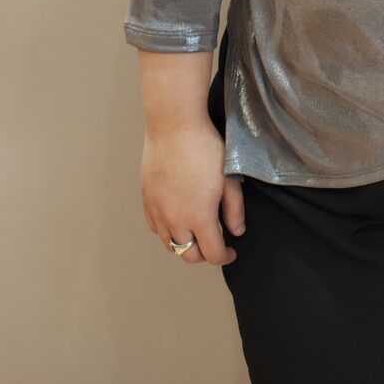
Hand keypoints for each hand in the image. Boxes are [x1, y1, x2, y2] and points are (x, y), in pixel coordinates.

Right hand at [140, 119, 246, 264]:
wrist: (174, 127)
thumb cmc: (204, 148)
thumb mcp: (229, 179)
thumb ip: (234, 210)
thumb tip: (237, 231)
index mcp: (199, 218)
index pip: (211, 254)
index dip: (225, 256)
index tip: (231, 250)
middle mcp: (175, 220)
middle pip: (188, 255)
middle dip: (204, 255)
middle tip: (215, 244)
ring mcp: (157, 211)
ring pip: (169, 244)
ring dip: (185, 244)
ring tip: (197, 232)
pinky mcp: (146, 200)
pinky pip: (155, 227)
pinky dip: (167, 231)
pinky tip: (177, 219)